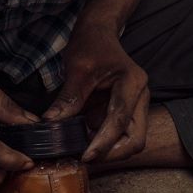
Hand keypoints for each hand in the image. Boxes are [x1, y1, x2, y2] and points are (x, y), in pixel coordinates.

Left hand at [44, 25, 148, 162]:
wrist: (99, 33)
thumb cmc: (91, 44)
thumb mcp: (77, 68)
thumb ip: (68, 97)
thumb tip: (51, 124)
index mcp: (132, 83)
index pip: (120, 120)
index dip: (103, 142)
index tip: (86, 156)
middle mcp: (140, 97)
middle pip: (135, 139)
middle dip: (112, 154)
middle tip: (86, 159)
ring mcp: (135, 106)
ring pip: (130, 141)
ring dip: (108, 151)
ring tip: (82, 151)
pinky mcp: (126, 112)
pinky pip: (119, 136)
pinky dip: (103, 144)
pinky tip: (84, 143)